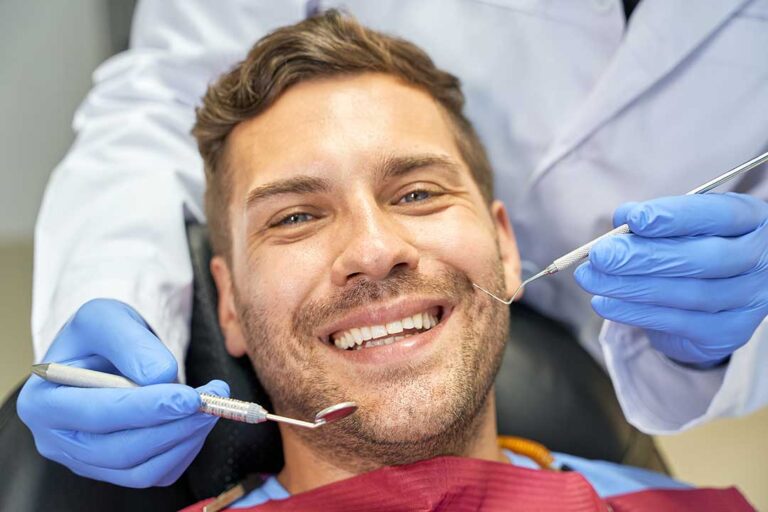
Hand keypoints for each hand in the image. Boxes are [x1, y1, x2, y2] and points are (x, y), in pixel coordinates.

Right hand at [17, 298, 227, 486]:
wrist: (105, 353)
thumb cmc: (98, 336)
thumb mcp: (106, 317)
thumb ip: (130, 341)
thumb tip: (160, 375)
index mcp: (42, 402)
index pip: (96, 415)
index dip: (145, 408)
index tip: (187, 397)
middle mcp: (56, 440)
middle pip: (118, 450)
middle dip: (171, 427)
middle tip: (211, 401)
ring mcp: (85, 460)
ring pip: (139, 470)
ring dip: (183, 440)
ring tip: (211, 407)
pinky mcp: (114, 470)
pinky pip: (154, 474)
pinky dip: (183, 451)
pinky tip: (197, 422)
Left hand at [574, 192, 767, 365]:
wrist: (719, 294)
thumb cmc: (694, 245)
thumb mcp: (679, 225)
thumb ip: (652, 219)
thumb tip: (623, 218)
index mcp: (750, 220)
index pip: (717, 215)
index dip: (675, 217)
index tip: (633, 219)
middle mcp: (758, 260)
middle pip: (703, 259)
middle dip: (644, 257)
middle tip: (600, 255)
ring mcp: (748, 299)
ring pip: (688, 294)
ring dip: (631, 287)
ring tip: (591, 278)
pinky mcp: (728, 332)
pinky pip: (677, 323)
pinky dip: (635, 313)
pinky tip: (605, 303)